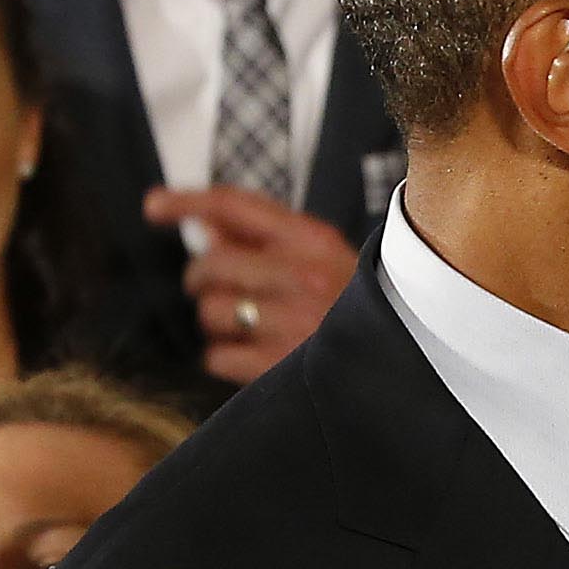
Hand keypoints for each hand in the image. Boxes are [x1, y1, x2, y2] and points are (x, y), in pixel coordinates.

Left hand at [152, 186, 355, 383]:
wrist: (412, 356)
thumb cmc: (363, 307)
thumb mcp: (325, 259)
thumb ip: (264, 236)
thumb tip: (202, 225)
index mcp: (315, 242)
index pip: (233, 205)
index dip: (186, 201)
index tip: (155, 206)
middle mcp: (303, 277)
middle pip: (211, 264)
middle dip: (204, 279)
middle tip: (221, 291)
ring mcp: (294, 323)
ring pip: (211, 312)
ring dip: (220, 323)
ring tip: (252, 328)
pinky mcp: (282, 366)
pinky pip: (218, 356)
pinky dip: (227, 359)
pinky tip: (254, 356)